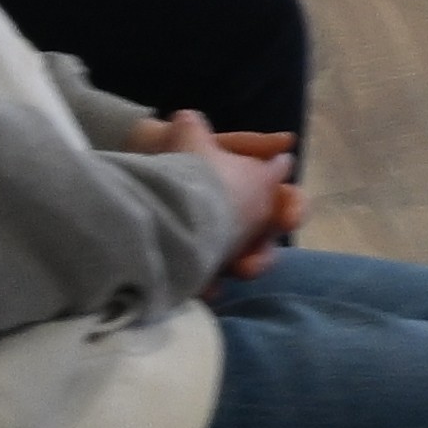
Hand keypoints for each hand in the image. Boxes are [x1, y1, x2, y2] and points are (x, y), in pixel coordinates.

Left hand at [153, 115, 301, 277]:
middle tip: (250, 264)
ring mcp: (222, 243)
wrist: (134, 168)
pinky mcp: (199, 264)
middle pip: (268, 241)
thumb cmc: (177, 153)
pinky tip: (203, 286)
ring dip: (245, 270)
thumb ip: (250, 143)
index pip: (287, 201)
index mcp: (255, 189)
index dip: (293, 210)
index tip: (287, 220)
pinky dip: (210, 285)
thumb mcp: (212, 143)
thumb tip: (287, 142)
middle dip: (265, 253)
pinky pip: (213, 281)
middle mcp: (244, 218)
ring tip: (232, 272)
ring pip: (248, 264)